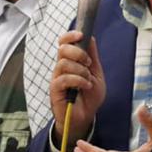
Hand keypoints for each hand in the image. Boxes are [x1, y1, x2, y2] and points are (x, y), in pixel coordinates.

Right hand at [50, 31, 105, 145]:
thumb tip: (90, 37)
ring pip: (64, 63)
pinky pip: (63, 79)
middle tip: (88, 63)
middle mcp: (61, 68)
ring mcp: (57, 78)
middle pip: (62, 49)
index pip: (64, 42)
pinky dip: (78, 80)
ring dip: (80, 70)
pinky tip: (85, 86)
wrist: (85, 117)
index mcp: (70, 61)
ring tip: (88, 80)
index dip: (70, 35)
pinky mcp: (55, 90)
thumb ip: (92, 56)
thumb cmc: (89, 97)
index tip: (81, 34)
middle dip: (78, 52)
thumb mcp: (96, 74)